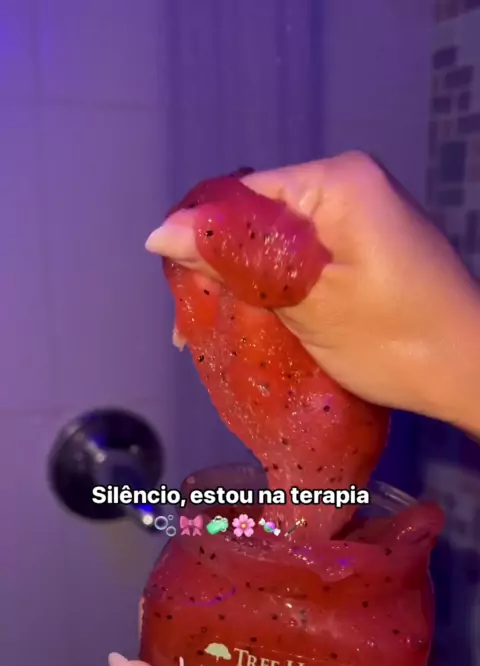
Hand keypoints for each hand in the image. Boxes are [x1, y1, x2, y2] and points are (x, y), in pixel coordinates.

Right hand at [146, 152, 479, 435]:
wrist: (470, 372)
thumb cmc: (394, 342)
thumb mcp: (306, 303)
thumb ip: (235, 262)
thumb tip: (158, 233)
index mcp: (336, 181)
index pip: (242, 196)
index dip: (200, 240)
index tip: (176, 293)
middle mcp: (347, 183)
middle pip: (258, 216)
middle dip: (221, 266)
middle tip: (191, 323)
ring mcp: (359, 213)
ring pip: (277, 238)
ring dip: (247, 280)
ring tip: (215, 326)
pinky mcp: (364, 243)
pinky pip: (305, 253)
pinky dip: (278, 284)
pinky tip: (258, 316)